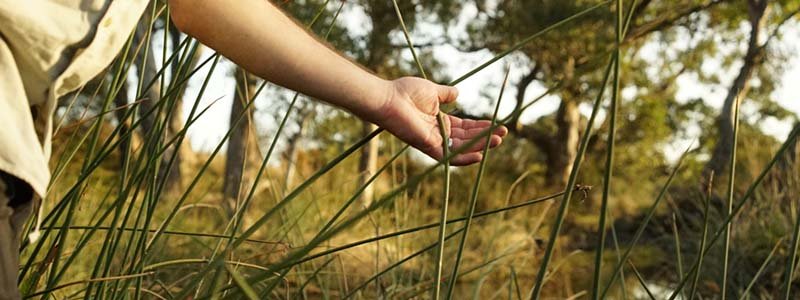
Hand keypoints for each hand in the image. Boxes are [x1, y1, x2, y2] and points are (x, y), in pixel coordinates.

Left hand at [374, 77, 507, 165]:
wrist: (388, 98)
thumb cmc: (404, 92)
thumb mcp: (431, 90)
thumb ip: (445, 93)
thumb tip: (457, 93)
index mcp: (439, 121)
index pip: (465, 127)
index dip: (481, 126)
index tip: (498, 123)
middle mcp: (438, 134)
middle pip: (467, 138)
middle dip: (486, 136)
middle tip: (504, 133)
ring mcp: (433, 142)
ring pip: (462, 148)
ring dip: (481, 146)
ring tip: (498, 140)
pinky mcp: (428, 147)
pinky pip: (449, 156)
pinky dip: (464, 157)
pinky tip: (480, 156)